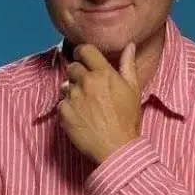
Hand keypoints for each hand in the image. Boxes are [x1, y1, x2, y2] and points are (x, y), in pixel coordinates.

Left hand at [58, 42, 140, 164]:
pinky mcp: (64, 113)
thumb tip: (129, 45)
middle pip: (72, 67)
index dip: (82, 52)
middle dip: (78, 73)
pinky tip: (81, 116)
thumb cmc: (127, 119)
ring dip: (73, 91)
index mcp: (103, 74)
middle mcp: (86, 83)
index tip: (83, 57)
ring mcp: (73, 98)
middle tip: (88, 86)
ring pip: (65, 85)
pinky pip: (61, 103)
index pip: (84, 50)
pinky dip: (68, 107)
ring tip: (86, 104)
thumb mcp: (133, 89)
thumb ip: (128, 64)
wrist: (116, 149)